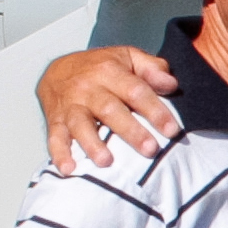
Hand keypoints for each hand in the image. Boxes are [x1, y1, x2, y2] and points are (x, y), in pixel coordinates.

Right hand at [39, 46, 181, 174]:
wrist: (57, 70)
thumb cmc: (100, 67)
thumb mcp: (128, 57)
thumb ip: (152, 69)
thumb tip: (171, 84)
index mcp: (110, 71)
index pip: (136, 91)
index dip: (155, 110)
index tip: (172, 130)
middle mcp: (89, 89)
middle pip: (110, 110)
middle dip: (130, 131)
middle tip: (150, 149)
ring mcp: (71, 106)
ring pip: (81, 124)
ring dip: (93, 144)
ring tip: (106, 162)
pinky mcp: (55, 121)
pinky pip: (55, 138)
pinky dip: (60, 154)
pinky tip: (69, 169)